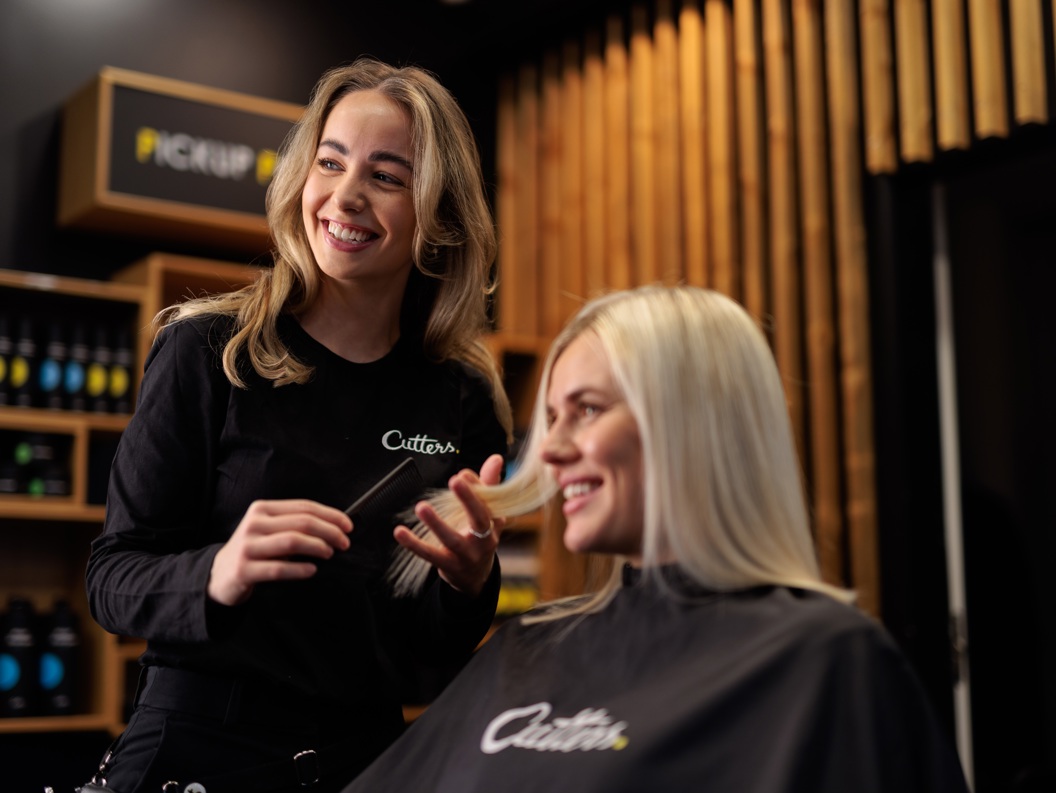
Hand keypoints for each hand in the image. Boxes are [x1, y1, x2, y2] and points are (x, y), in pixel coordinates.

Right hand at [208, 499, 351, 605]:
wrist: (220, 574)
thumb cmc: (255, 550)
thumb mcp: (269, 530)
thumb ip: (294, 524)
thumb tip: (335, 526)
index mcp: (262, 509)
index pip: (304, 507)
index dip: (330, 515)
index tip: (348, 526)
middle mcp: (254, 524)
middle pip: (302, 523)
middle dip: (329, 531)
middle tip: (344, 543)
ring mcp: (248, 546)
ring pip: (292, 541)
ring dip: (317, 547)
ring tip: (330, 553)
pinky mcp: (244, 569)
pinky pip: (279, 568)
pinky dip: (300, 569)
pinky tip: (312, 570)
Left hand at [393, 454, 504, 596]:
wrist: (475, 577)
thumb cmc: (481, 536)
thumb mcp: (490, 513)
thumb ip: (489, 484)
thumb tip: (495, 457)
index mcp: (494, 523)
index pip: (489, 502)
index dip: (477, 487)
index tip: (462, 474)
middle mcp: (483, 540)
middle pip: (479, 519)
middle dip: (469, 499)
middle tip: (455, 480)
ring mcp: (465, 555)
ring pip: (451, 539)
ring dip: (436, 523)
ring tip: (422, 507)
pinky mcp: (447, 566)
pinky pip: (429, 555)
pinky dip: (414, 544)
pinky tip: (400, 532)